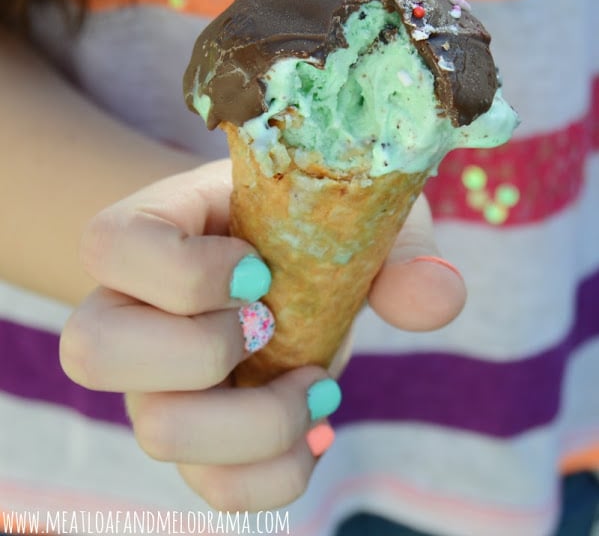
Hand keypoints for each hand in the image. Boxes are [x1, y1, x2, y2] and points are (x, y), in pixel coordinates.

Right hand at [60, 160, 464, 511]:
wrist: (277, 253)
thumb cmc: (303, 219)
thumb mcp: (353, 207)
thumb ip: (397, 245)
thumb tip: (435, 302)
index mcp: (150, 229)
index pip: (111, 247)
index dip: (188, 271)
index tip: (262, 269)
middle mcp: (128, 309)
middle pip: (95, 352)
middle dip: (203, 348)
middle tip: (268, 325)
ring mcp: (152, 381)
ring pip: (156, 433)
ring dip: (256, 420)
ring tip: (315, 382)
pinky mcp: (192, 435)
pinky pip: (211, 489)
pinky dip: (276, 472)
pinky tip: (316, 425)